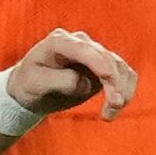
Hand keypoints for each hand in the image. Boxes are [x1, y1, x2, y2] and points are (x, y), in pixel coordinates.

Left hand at [6, 27, 136, 118]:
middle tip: (112, 107)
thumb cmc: (29, 84)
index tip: (108, 79)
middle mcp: (81, 43)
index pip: (84, 49)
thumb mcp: (35, 83)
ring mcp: (95, 54)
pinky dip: (126, 91)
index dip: (99, 62)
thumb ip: (61, 81)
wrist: (31, 90)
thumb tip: (87, 84)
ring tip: (110, 113)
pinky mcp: (105, 67)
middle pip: (107, 59)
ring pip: (120, 67)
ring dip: (123, 90)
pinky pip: (125, 76)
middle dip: (114, 83)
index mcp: (59, 41)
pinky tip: (114, 109)